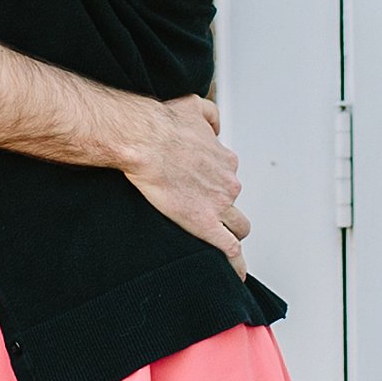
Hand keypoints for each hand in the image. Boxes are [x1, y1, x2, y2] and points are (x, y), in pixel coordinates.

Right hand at [123, 95, 246, 271]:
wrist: (144, 139)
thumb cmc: (162, 122)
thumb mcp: (194, 106)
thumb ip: (210, 115)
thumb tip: (216, 125)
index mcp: (224, 159)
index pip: (228, 179)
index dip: (217, 187)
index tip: (205, 191)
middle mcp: (227, 182)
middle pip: (235, 204)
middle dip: (225, 211)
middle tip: (206, 216)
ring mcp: (219, 205)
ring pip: (238, 227)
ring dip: (230, 234)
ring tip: (218, 244)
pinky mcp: (205, 223)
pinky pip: (230, 249)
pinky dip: (235, 264)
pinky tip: (235, 273)